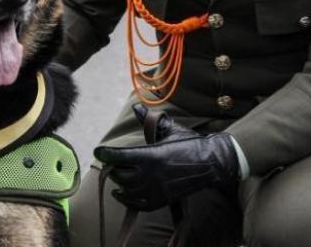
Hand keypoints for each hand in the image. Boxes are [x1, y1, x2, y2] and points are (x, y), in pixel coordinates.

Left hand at [94, 105, 238, 210]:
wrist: (211, 162)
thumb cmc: (190, 143)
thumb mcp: (169, 129)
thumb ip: (149, 120)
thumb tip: (136, 107)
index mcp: (150, 155)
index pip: (118, 156)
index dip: (105, 153)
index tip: (99, 151)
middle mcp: (150, 174)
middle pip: (119, 174)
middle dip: (113, 167)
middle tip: (112, 162)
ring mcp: (156, 189)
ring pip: (126, 190)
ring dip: (119, 183)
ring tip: (118, 175)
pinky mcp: (162, 200)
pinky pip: (137, 204)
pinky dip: (126, 200)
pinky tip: (121, 193)